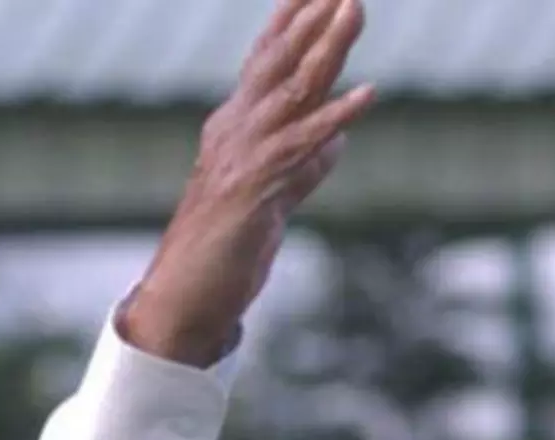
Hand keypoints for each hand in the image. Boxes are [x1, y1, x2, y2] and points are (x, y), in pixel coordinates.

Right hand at [124, 0, 374, 365]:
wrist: (187, 295)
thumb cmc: (227, 248)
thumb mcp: (276, 197)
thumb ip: (306, 165)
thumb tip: (338, 140)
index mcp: (236, 126)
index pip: (266, 63)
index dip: (292, 24)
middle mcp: (236, 129)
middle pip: (280, 62)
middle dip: (313, 20)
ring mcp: (244, 155)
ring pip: (292, 89)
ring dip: (327, 49)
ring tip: (353, 11)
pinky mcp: (256, 187)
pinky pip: (303, 144)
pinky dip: (336, 117)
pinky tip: (367, 94)